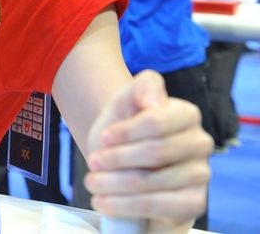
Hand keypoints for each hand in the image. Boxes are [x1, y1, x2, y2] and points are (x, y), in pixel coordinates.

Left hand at [84, 70, 212, 231]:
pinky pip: (161, 207)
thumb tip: (154, 101)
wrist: (122, 162)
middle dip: (117, 158)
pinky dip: (126, 205)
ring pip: (153, 181)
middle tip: (93, 163)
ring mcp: (201, 174)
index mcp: (186, 114)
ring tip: (92, 182)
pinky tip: (104, 203)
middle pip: (155, 152)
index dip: (126, 131)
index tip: (103, 137)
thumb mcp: (124, 101)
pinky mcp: (194, 203)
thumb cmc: (123, 130)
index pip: (156, 121)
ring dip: (115, 183)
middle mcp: (200, 143)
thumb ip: (142, 87)